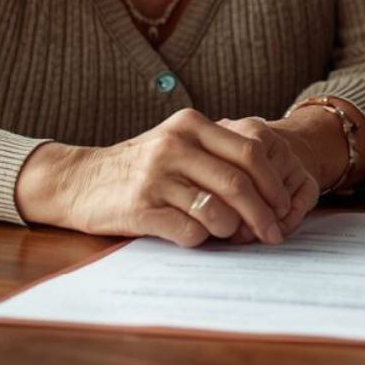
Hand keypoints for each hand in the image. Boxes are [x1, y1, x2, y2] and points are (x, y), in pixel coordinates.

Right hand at [16, 109, 318, 247]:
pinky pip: (188, 230)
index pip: (251, 152)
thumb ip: (219, 155)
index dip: (274, 183)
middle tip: (274, 234)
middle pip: (240, 182)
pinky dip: (202, 239)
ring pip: (217, 209)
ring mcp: (156, 176)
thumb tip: (271, 189)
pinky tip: (199, 237)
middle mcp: (175, 145)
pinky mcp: (140, 208)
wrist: (80, 180)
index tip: (284, 207)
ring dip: (234, 229)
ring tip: (234, 236)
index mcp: (192, 125)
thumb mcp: (178, 143)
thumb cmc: (141, 167)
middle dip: (264, 213)